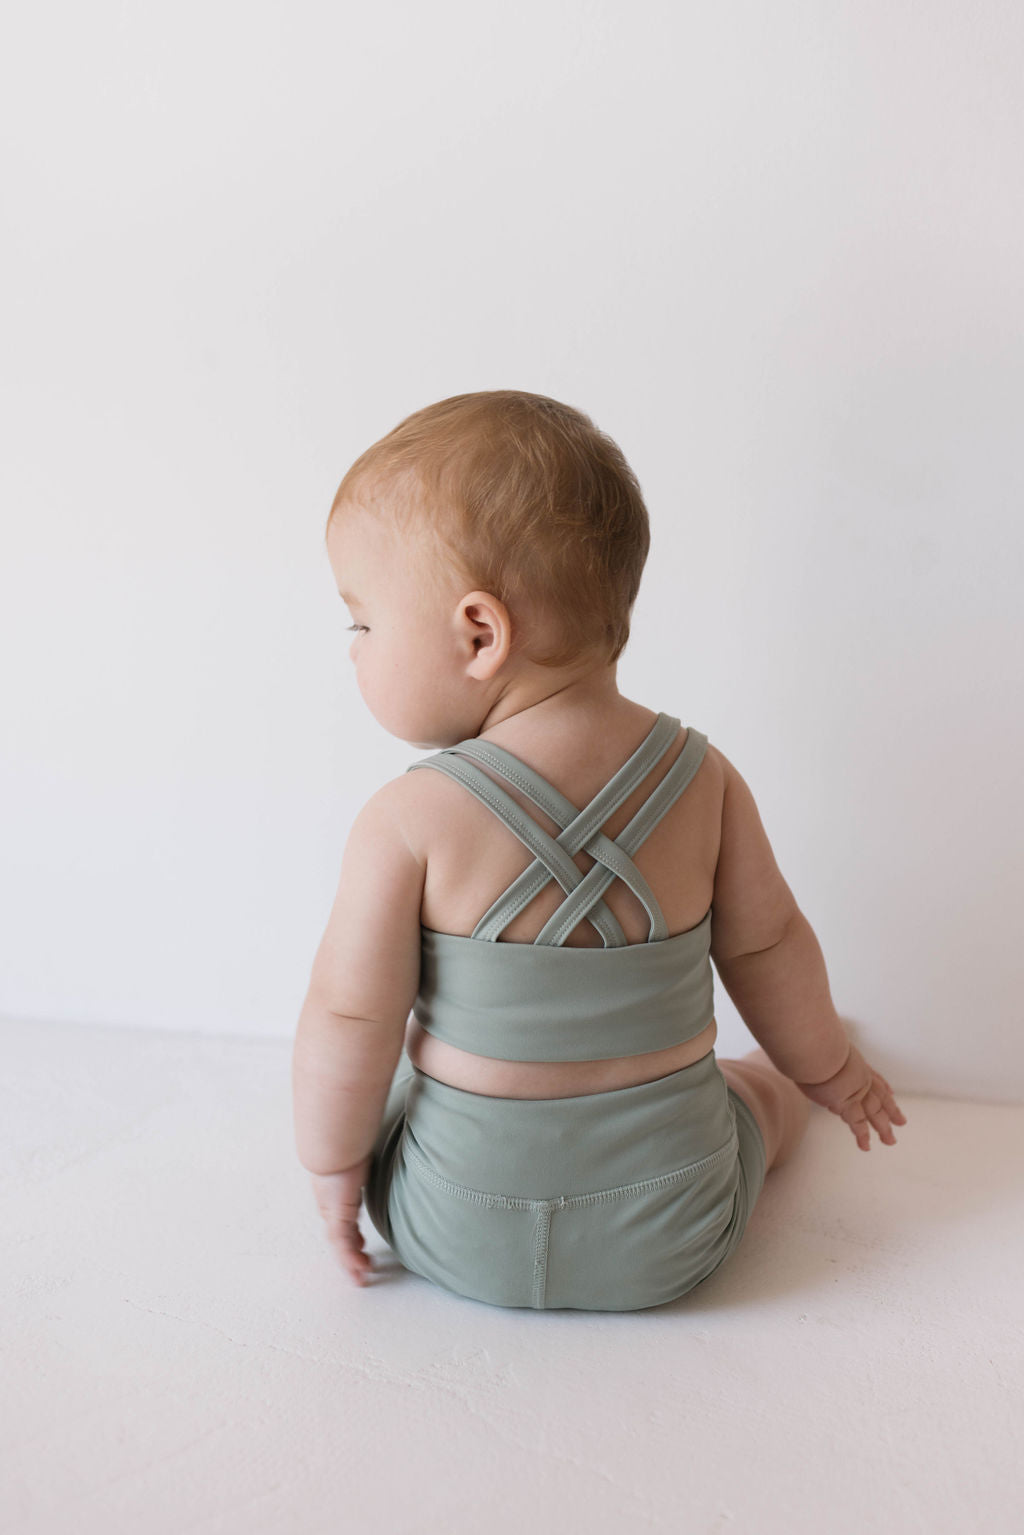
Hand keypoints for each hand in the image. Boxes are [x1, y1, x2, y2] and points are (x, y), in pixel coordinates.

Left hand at [308, 1153, 374, 1285]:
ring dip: (349, 1262)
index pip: (341, 1216)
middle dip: (348, 1251)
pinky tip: (360, 1269)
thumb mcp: (357, 1150)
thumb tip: (371, 1141)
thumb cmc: (346, 1139)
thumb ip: (363, 1154)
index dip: (349, 1231)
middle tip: (359, 1265)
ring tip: (360, 1278)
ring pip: (339, 1244)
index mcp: (334, 1188)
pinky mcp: (337, 1217)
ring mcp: (332, 1211)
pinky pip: (343, 1245)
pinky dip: (350, 1259)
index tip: (359, 1242)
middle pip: (337, 1233)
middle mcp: (329, 1202)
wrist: (332, 1143)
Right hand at [796, 1044, 907, 1150]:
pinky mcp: (848, 1104)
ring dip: (883, 1127)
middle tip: (901, 1122)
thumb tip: (806, 1048)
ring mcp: (857, 1091)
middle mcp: (859, 1077)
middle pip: (879, 1096)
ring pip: (875, 1112)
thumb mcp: (822, 1043)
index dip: (882, 1085)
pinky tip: (866, 1146)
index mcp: (854, 1061)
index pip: (872, 1075)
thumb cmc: (813, 1040)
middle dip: (891, 1110)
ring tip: (890, 1141)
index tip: (891, 1092)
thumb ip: (820, 1049)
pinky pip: (857, 1123)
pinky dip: (862, 1135)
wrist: (817, 1047)